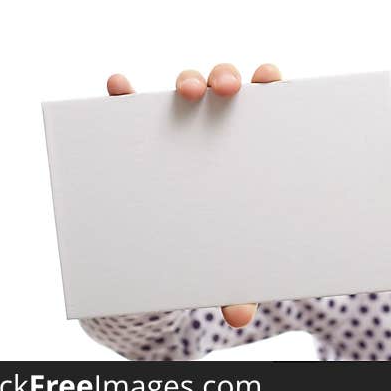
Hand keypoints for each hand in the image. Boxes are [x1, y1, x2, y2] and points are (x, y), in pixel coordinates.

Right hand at [106, 62, 283, 328]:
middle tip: (227, 90)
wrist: (179, 242)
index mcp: (253, 138)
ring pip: (186, 85)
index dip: (271, 80)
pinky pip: (129, 105)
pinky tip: (118, 86)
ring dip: (188, 79)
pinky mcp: (139, 128)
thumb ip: (238, 279)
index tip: (272, 76)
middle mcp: (219, 120)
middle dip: (227, 77)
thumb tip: (239, 314)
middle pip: (227, 84)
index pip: (268, 99)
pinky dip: (123, 93)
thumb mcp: (230, 257)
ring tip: (188, 92)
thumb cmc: (219, 237)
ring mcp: (180, 120)